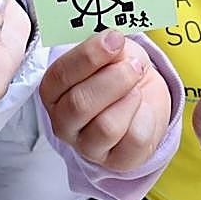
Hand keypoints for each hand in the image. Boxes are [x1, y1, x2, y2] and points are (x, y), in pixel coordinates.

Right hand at [40, 30, 170, 171]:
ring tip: (137, 87)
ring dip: (130, 98)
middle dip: (113, 79)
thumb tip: (113, 40)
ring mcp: (87, 146)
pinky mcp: (116, 161)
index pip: (61, 75)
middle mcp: (63, 121)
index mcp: (53, 90)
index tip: (115, 38)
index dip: (89, 55)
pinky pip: (134, 140)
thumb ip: (108, 46)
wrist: (144, 97)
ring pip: (107, 127)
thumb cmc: (119, 71)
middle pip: (80, 104)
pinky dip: (146, 117)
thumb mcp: (113, 51)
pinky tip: (143, 109)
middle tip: (134, 65)